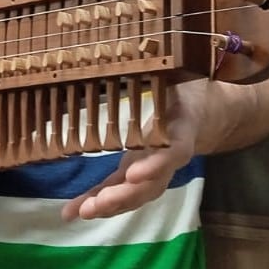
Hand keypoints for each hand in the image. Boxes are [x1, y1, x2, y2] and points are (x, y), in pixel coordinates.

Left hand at [60, 79, 210, 221]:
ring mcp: (152, 173)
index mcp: (180, 134)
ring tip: (80, 213)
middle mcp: (168, 161)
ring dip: (108, 206)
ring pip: (134, 195)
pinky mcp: (136, 177)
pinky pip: (118, 192)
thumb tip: (139, 55)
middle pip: (150, 185)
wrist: (198, 115)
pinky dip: (95, 202)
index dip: (154, 165)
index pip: (170, 154)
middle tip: (98, 205)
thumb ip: (163, 74)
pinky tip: (70, 212)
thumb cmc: (182, 92)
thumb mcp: (176, 80)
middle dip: (123, 196)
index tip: (134, 173)